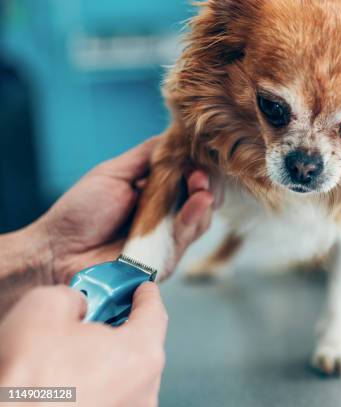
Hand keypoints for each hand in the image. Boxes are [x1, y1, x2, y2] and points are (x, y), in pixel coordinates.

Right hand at [0, 283, 166, 406]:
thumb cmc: (24, 379)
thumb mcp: (45, 308)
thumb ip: (75, 296)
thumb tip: (79, 305)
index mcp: (141, 354)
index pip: (155, 314)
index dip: (146, 296)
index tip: (142, 288)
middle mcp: (145, 389)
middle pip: (142, 346)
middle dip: (123, 327)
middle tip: (99, 315)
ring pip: (128, 375)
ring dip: (108, 359)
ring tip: (75, 352)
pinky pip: (114, 397)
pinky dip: (99, 384)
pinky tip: (71, 380)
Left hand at [31, 137, 218, 284]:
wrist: (57, 251)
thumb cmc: (80, 212)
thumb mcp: (114, 173)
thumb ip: (146, 156)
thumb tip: (176, 134)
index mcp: (154, 195)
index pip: (186, 179)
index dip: (197, 167)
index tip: (200, 154)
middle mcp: (165, 217)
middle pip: (199, 199)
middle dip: (204, 183)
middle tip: (201, 172)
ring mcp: (167, 240)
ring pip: (199, 219)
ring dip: (204, 200)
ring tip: (201, 184)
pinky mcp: (166, 260)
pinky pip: (186, 238)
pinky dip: (194, 218)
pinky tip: (199, 202)